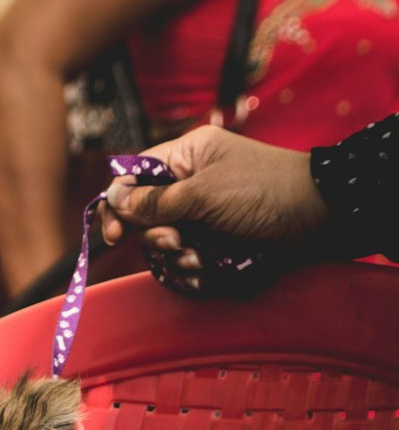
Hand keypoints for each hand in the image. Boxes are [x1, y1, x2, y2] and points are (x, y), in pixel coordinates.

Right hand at [99, 126, 329, 281]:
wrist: (317, 218)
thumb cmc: (263, 191)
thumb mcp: (204, 193)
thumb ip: (156, 201)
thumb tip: (114, 200)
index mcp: (186, 157)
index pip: (135, 177)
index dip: (118, 204)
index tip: (112, 235)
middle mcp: (191, 186)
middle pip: (146, 218)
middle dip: (158, 236)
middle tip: (178, 242)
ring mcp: (204, 218)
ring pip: (167, 246)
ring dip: (178, 258)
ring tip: (201, 258)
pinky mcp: (217, 245)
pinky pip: (188, 263)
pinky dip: (194, 272)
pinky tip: (208, 271)